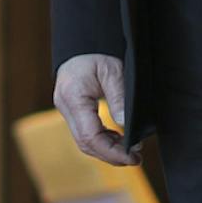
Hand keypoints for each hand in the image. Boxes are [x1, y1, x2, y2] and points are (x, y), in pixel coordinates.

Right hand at [53, 53, 141, 167]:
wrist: (81, 43)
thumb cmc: (97, 53)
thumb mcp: (113, 71)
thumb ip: (118, 99)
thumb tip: (126, 127)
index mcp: (73, 98)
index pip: (90, 136)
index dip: (111, 151)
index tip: (132, 157)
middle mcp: (65, 107)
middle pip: (85, 143)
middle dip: (111, 155)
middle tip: (136, 159)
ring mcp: (66, 110)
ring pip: (84, 141)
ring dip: (107, 150)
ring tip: (130, 153)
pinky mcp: (71, 111)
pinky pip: (85, 132)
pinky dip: (102, 140)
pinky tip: (118, 140)